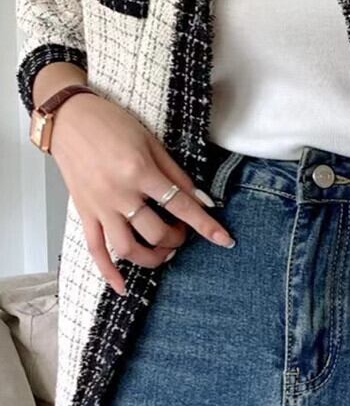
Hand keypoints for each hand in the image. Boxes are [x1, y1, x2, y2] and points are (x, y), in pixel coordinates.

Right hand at [49, 91, 235, 295]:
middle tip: (182, 232)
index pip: (181, 206)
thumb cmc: (111, 125)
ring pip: (127, 248)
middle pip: (155, 232)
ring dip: (151, 258)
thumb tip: (203, 200)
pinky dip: (108, 272)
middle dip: (177, 239)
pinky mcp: (84, 213)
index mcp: (140, 171)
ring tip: (164, 252)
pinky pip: (95, 250)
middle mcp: (120, 193)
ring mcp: (100, 207)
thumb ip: (177, 174)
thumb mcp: (151, 142)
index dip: (206, 225)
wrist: (69, 119)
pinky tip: (123, 286)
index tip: (224, 240)